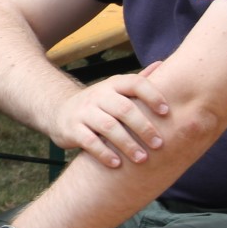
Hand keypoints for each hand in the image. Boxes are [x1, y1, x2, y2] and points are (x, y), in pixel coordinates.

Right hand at [48, 63, 168, 167]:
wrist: (60, 112)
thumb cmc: (99, 104)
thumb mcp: (115, 90)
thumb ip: (138, 81)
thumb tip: (163, 63)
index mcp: (113, 85)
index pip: (135, 83)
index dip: (153, 95)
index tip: (167, 112)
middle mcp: (98, 95)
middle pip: (124, 108)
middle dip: (144, 127)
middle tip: (159, 144)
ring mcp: (83, 112)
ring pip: (108, 127)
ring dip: (128, 144)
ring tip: (142, 159)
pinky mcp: (72, 129)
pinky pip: (90, 142)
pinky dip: (104, 153)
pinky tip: (117, 164)